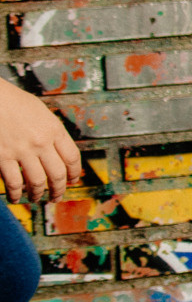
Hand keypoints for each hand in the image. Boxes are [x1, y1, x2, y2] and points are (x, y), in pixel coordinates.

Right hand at [0, 78, 79, 202]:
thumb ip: (51, 131)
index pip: (72, 158)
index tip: (72, 181)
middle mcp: (41, 142)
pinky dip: (15, 194)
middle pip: (58, 174)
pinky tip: (15, 197)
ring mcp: (22, 150)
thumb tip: (59, 151)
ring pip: (37, 182)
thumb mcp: (41, 112)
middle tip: (56, 196)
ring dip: (38, 194)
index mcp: (54, 129)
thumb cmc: (14, 102)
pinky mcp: (2, 157)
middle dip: (59, 189)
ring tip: (37, 198)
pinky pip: (13, 182)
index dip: (74, 173)